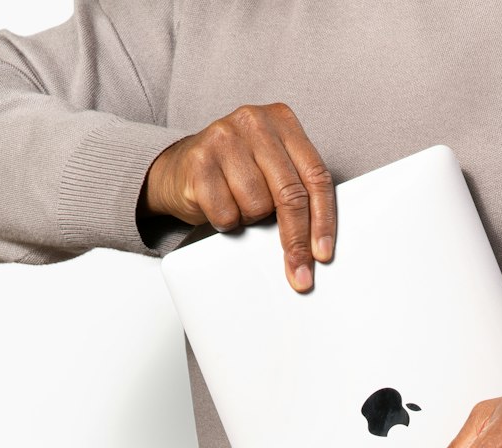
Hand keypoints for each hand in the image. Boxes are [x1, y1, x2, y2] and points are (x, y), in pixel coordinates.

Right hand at [141, 102, 334, 292]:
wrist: (178, 170)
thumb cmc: (233, 174)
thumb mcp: (271, 169)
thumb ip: (296, 188)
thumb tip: (318, 242)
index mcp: (282, 121)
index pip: (316, 176)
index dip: (324, 220)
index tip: (323, 254)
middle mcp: (255, 122)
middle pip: (290, 195)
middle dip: (296, 241)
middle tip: (299, 272)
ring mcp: (224, 137)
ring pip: (258, 205)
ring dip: (251, 219)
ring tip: (239, 205)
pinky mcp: (199, 162)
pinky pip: (227, 213)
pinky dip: (226, 221)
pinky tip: (220, 205)